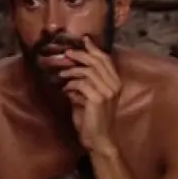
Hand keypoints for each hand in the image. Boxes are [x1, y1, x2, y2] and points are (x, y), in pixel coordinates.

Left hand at [61, 36, 121, 152]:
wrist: (98, 138)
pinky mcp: (98, 99)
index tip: (84, 40)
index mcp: (115, 83)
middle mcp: (115, 85)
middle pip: (97, 62)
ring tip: (61, 75)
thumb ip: (83, 84)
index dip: (94, 49)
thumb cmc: (91, 119)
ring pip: (88, 71)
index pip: (106, 60)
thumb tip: (70, 71)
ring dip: (72, 71)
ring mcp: (108, 92)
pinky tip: (65, 90)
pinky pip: (81, 84)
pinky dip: (71, 85)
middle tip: (67, 53)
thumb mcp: (88, 97)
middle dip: (81, 55)